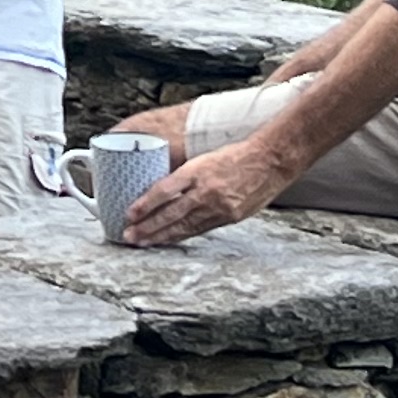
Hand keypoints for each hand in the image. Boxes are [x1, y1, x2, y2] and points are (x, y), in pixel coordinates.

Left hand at [116, 134, 284, 247]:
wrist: (269, 161)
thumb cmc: (235, 155)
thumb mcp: (204, 159)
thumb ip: (184, 176)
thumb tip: (158, 192)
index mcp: (197, 171)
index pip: (164, 190)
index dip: (145, 205)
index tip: (128, 214)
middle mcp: (206, 191)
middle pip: (170, 214)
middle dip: (147, 227)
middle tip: (128, 235)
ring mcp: (219, 207)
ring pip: (184, 226)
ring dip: (161, 236)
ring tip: (142, 242)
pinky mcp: (230, 217)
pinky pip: (200, 229)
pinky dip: (182, 235)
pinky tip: (169, 240)